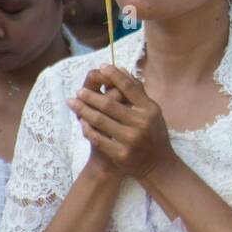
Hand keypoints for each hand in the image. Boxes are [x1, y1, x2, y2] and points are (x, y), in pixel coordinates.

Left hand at [68, 66, 175, 180]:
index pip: (129, 87)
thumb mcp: (151, 112)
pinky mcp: (121, 154)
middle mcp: (141, 123)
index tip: (102, 67)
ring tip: (73, 102)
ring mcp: (131, 140)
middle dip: (90, 95)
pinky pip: (97, 139)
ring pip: (100, 120)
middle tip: (79, 91)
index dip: (114, 75)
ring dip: (83, 110)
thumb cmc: (152, 133)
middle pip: (109, 104)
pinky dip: (87, 129)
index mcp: (149, 110)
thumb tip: (121, 69)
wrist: (158, 165)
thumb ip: (137, 92)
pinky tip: (81, 122)